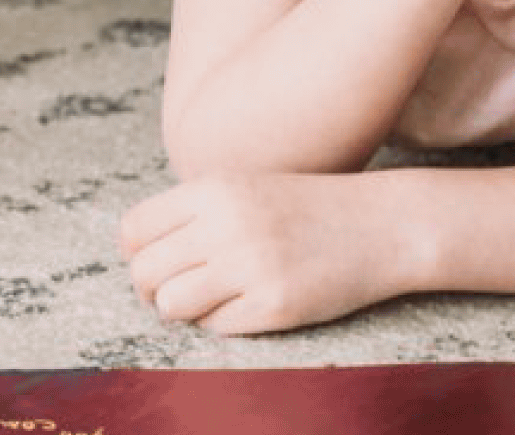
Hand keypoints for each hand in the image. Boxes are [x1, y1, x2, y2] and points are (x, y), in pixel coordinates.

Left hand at [119, 170, 405, 334]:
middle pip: (145, 272)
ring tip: (205, 300)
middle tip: (174, 290)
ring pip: (172, 304)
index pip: (134, 231)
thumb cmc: (303, 208)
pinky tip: (245, 305)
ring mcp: (251, 265)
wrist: (380, 224)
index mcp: (212, 190)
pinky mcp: (276, 304)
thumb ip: (190, 210)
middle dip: (151, 289)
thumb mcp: (242, 187)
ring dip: (182, 309)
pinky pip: (216, 327)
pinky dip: (222, 321)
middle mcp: (226, 224)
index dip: (135, 254)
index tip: (154, 262)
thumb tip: (134, 251)